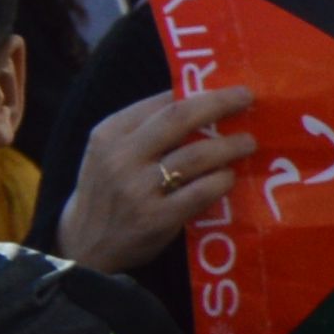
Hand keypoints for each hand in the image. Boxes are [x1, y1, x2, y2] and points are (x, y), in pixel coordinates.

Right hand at [58, 85, 257, 268]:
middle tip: (246, 98)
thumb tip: (199, 103)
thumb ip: (143, 130)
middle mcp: (121, 156)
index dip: (200, 92)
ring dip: (230, 145)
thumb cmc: (107, 192)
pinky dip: (221, 181)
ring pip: (196, 155)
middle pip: (180, 117)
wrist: (85, 245)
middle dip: (220, 103)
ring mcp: (138, 188)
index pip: (161, 102)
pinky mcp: (156, 218)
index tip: (228, 88)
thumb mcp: (108, 153)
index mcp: (109, 133)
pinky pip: (200, 192)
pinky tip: (230, 177)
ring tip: (248, 142)